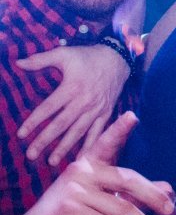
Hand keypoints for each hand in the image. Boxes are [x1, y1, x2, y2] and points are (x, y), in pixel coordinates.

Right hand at [0, 113, 174, 214]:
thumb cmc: (73, 214)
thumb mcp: (104, 199)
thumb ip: (133, 192)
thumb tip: (168, 189)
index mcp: (89, 163)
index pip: (106, 144)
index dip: (119, 130)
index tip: (132, 116)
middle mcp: (81, 171)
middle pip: (129, 181)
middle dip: (155, 198)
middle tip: (173, 212)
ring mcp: (75, 191)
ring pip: (124, 209)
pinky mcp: (71, 212)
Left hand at [17, 44, 130, 165]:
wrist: (117, 59)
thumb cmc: (88, 57)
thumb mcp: (64, 54)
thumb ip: (40, 59)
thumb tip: (18, 63)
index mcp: (72, 87)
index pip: (48, 108)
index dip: (34, 122)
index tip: (21, 134)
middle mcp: (84, 101)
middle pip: (61, 124)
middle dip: (45, 140)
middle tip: (31, 154)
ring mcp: (97, 109)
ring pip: (78, 132)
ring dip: (65, 147)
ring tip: (52, 161)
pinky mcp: (106, 113)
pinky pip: (97, 132)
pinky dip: (90, 145)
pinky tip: (82, 158)